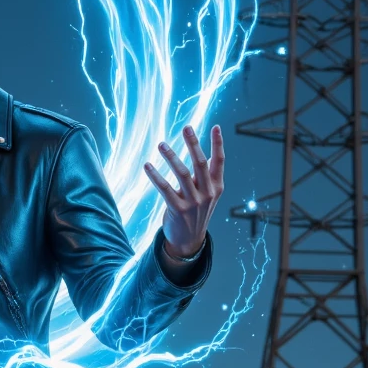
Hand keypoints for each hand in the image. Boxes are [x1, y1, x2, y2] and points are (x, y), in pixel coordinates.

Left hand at [144, 123, 224, 258]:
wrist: (189, 240)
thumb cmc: (196, 211)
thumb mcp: (208, 194)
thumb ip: (206, 176)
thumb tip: (204, 154)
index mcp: (216, 186)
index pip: (219, 161)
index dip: (218, 144)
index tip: (216, 127)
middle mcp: (207, 193)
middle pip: (200, 163)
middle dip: (193, 144)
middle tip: (186, 127)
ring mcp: (193, 202)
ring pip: (182, 174)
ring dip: (171, 157)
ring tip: (161, 144)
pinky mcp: (178, 210)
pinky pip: (165, 189)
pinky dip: (156, 176)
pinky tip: (147, 165)